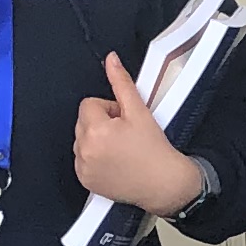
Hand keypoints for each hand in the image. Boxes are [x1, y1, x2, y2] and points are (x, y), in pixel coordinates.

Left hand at [71, 51, 207, 215]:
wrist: (164, 184)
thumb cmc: (155, 152)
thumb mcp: (139, 111)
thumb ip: (121, 82)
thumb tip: (111, 61)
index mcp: (96, 130)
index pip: (89, 104)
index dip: (109, 109)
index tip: (124, 120)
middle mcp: (85, 149)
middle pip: (83, 121)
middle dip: (102, 123)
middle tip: (125, 134)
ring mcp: (84, 167)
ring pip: (82, 139)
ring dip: (97, 139)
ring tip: (121, 148)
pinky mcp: (86, 180)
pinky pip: (82, 159)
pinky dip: (95, 158)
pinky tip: (115, 161)